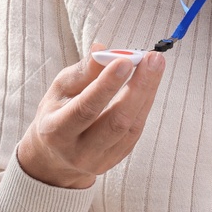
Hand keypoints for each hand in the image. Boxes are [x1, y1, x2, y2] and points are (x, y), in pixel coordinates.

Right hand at [15, 41, 165, 188]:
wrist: (55, 155)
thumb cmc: (57, 113)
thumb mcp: (60, 90)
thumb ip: (81, 73)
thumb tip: (101, 50)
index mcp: (57, 132)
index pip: (86, 109)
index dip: (106, 85)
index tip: (125, 61)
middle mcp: (79, 151)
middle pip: (116, 122)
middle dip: (138, 87)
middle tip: (152, 59)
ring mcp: (100, 160)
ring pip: (131, 126)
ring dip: (147, 92)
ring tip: (156, 64)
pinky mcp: (117, 159)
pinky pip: (136, 130)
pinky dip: (145, 103)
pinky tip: (150, 82)